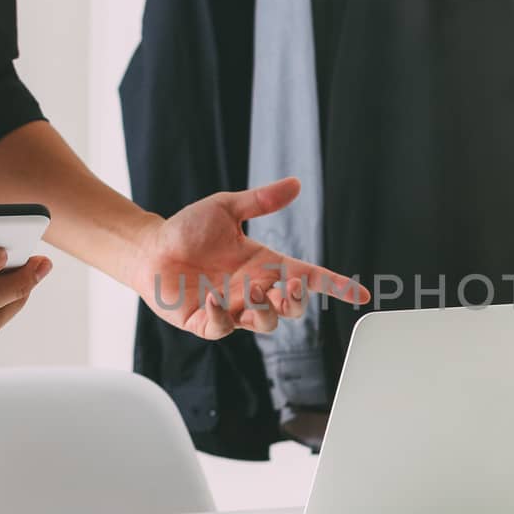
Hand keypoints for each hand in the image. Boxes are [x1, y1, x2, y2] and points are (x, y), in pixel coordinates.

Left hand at [132, 178, 368, 339]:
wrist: (151, 248)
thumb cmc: (188, 229)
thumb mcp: (227, 208)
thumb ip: (261, 201)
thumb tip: (296, 183)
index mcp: (265, 265)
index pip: (309, 278)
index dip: (336, 286)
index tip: (361, 294)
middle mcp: (253, 290)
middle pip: (292, 307)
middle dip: (298, 301)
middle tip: (288, 287)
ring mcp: (232, 308)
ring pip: (265, 323)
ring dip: (265, 311)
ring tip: (253, 291)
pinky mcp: (206, 322)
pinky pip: (223, 329)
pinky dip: (222, 318)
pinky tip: (213, 299)